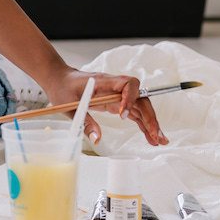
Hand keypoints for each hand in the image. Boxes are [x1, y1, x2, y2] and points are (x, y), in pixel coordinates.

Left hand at [42, 67, 168, 146]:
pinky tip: (150, 136)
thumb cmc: (63, 87)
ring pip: (140, 107)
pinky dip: (143, 124)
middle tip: (156, 135)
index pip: (127, 84)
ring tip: (159, 140)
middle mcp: (115, 87)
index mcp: (104, 82)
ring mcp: (117, 95)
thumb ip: (85, 122)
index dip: (130, 98)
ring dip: (151, 123)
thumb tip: (98, 139)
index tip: (123, 114)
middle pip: (140, 98)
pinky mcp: (116, 103)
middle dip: (149, 117)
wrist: (59, 79)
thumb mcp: (70, 107)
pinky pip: (134, 113)